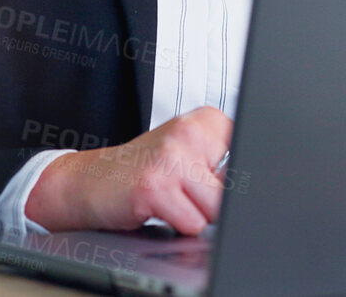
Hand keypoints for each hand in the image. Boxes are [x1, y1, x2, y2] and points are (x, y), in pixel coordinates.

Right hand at [24, 107, 231, 233]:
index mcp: (205, 120)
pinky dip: (177, 225)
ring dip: (195, 214)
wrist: (88, 180)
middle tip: (182, 187)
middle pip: (236, 189)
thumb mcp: (188, 153)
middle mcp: (189, 132)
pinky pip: (192, 224)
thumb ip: (226, 164)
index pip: (251, 158)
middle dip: (214, 200)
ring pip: (216, 209)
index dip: (233, 180)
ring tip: (170, 197)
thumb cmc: (143, 169)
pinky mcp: (155, 188)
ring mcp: (171, 158)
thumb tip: (257, 192)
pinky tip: (157, 207)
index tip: (209, 176)